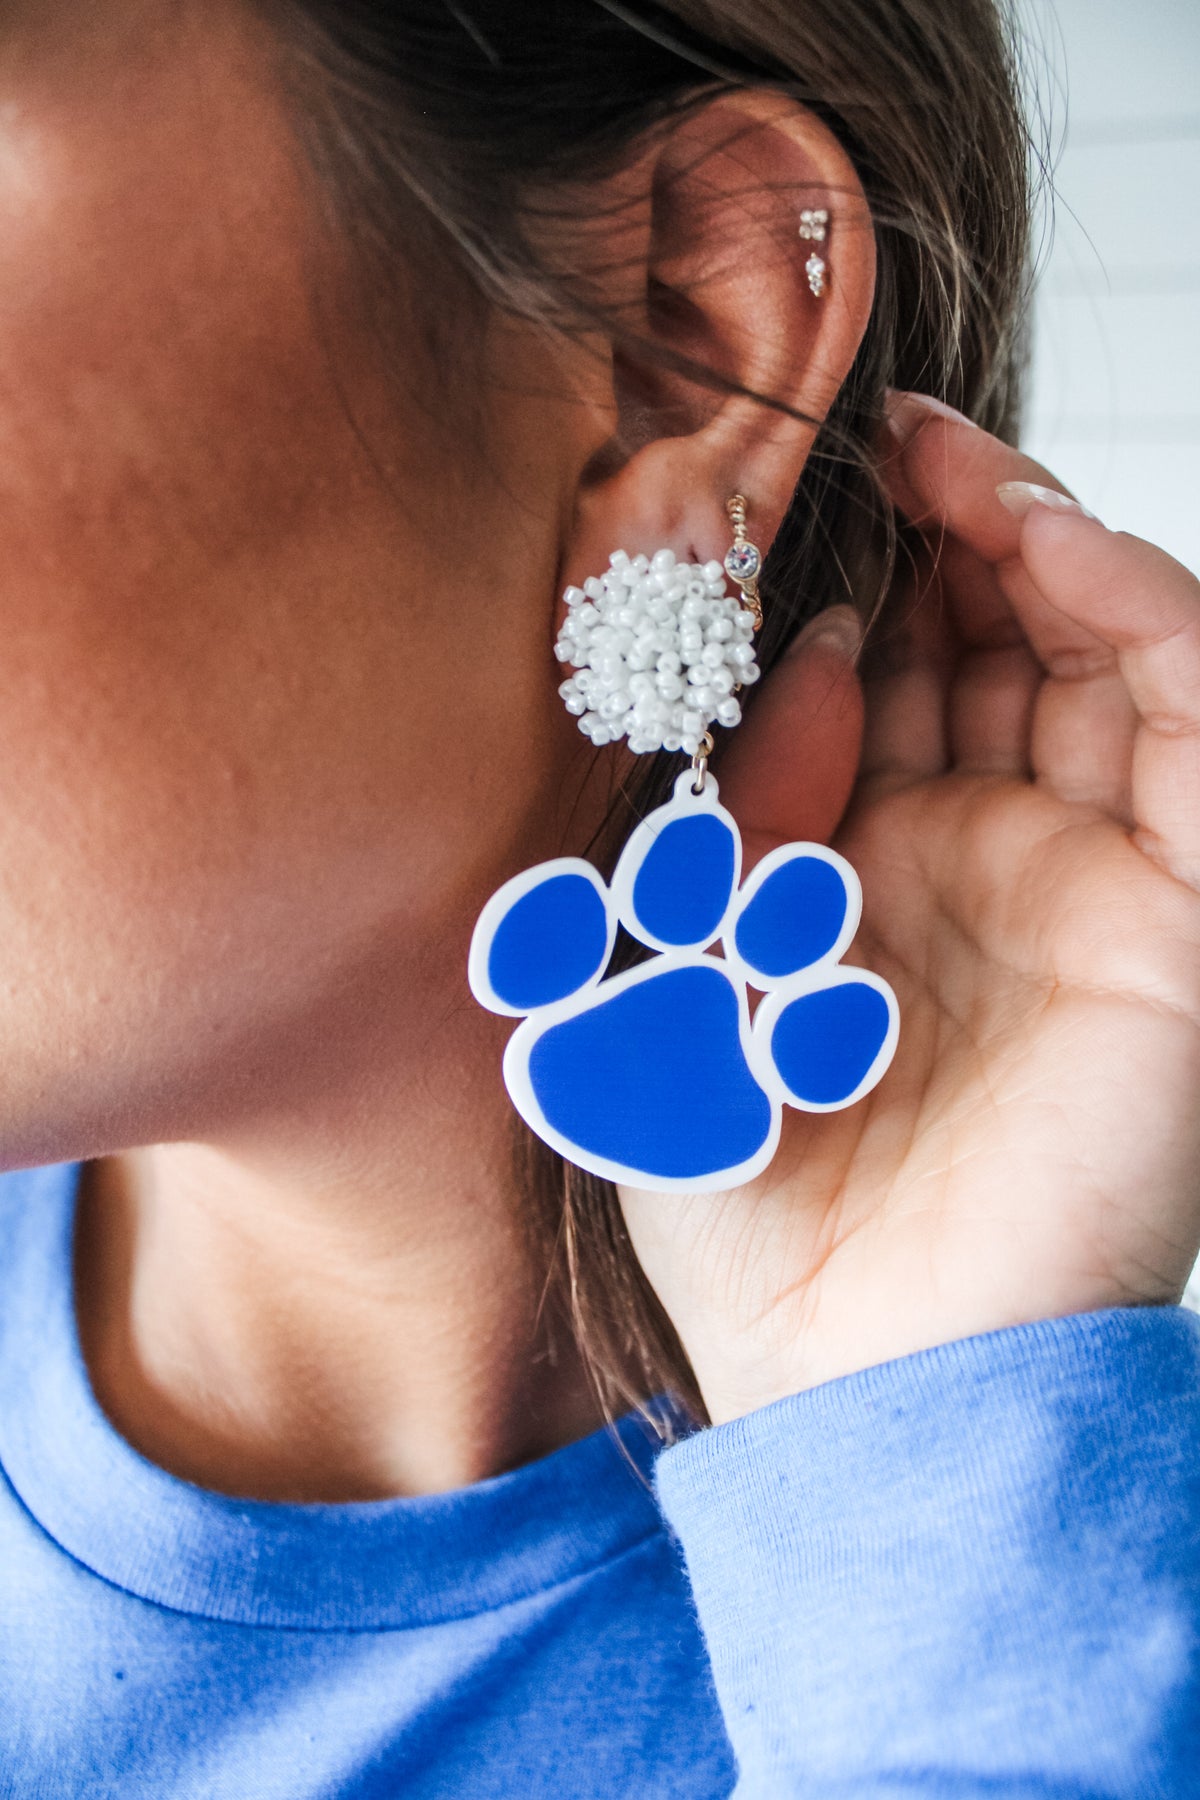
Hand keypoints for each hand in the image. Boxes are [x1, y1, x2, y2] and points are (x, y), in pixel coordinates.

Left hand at [618, 393, 1199, 1423]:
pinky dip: (1142, 617)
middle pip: (1002, 645)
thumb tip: (809, 656)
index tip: (797, 496)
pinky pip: (1193, 731)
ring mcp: (1097, 882)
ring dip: (1043, 546)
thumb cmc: (750, 1210)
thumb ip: (736, 816)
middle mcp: (992, 860)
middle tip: (890, 448)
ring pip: (1109, 660)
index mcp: (873, 870)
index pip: (892, 677)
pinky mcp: (1186, 923)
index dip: (860, 579)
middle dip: (955, 536)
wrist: (860, 1376)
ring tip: (957, 472)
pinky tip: (1046, 550)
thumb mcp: (682, 983)